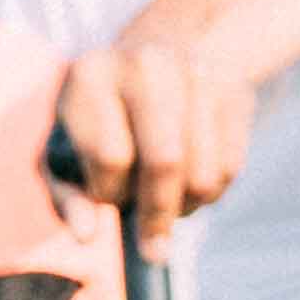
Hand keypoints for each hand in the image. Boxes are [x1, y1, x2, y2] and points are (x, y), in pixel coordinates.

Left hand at [49, 37, 263, 248]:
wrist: (159, 52)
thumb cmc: (102, 117)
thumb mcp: (66, 149)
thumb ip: (68, 195)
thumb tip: (86, 235)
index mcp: (91, 76)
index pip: (111, 156)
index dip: (110, 192)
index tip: (108, 198)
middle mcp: (146, 66)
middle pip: (166, 161)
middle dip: (159, 214)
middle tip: (154, 247)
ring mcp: (197, 74)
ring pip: (204, 174)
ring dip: (187, 206)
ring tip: (169, 203)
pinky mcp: (234, 92)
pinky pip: (231, 168)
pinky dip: (213, 192)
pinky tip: (191, 183)